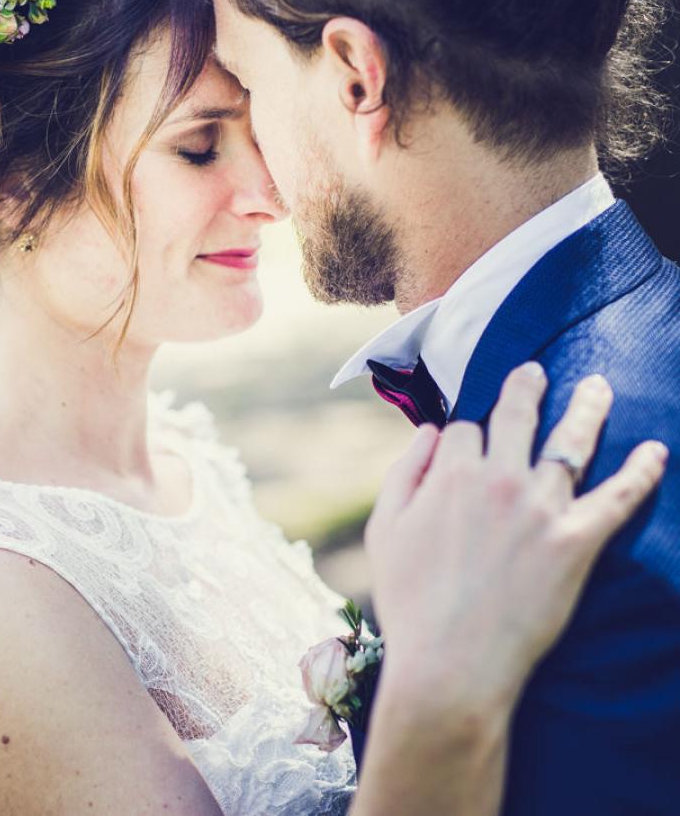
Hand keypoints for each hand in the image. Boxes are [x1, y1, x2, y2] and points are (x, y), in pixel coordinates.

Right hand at [364, 364, 667, 715]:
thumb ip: (405, 473)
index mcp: (449, 474)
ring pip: (572, 442)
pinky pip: (619, 497)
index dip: (466, 437)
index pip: (465, 430)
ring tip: (597, 386)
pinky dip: (641, 471)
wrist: (450, 663)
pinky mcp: (577, 542)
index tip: (469, 447)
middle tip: (535, 373)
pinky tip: (657, 450)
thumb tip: (430, 432)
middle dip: (525, 388)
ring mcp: (542, 508)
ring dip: (588, 407)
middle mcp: (499, 479)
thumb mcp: (385, 530)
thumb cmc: (409, 601)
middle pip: (517, 416)